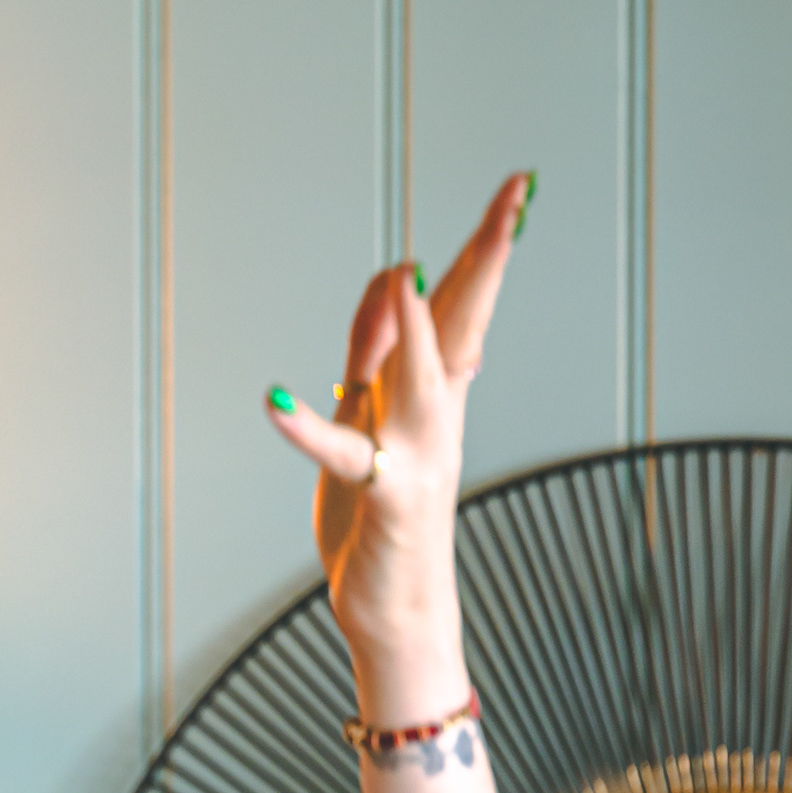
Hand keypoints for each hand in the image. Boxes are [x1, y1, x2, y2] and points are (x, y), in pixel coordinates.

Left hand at [264, 171, 532, 722]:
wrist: (392, 604)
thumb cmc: (379, 510)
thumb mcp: (371, 413)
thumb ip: (375, 348)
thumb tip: (392, 279)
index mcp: (435, 393)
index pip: (465, 305)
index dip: (487, 247)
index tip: (517, 188)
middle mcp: (437, 417)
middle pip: (463, 324)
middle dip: (487, 260)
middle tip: (515, 197)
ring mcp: (417, 457)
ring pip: (417, 381)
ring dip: (411, 329)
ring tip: (404, 273)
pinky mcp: (381, 498)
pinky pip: (343, 456)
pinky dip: (306, 428)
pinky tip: (275, 400)